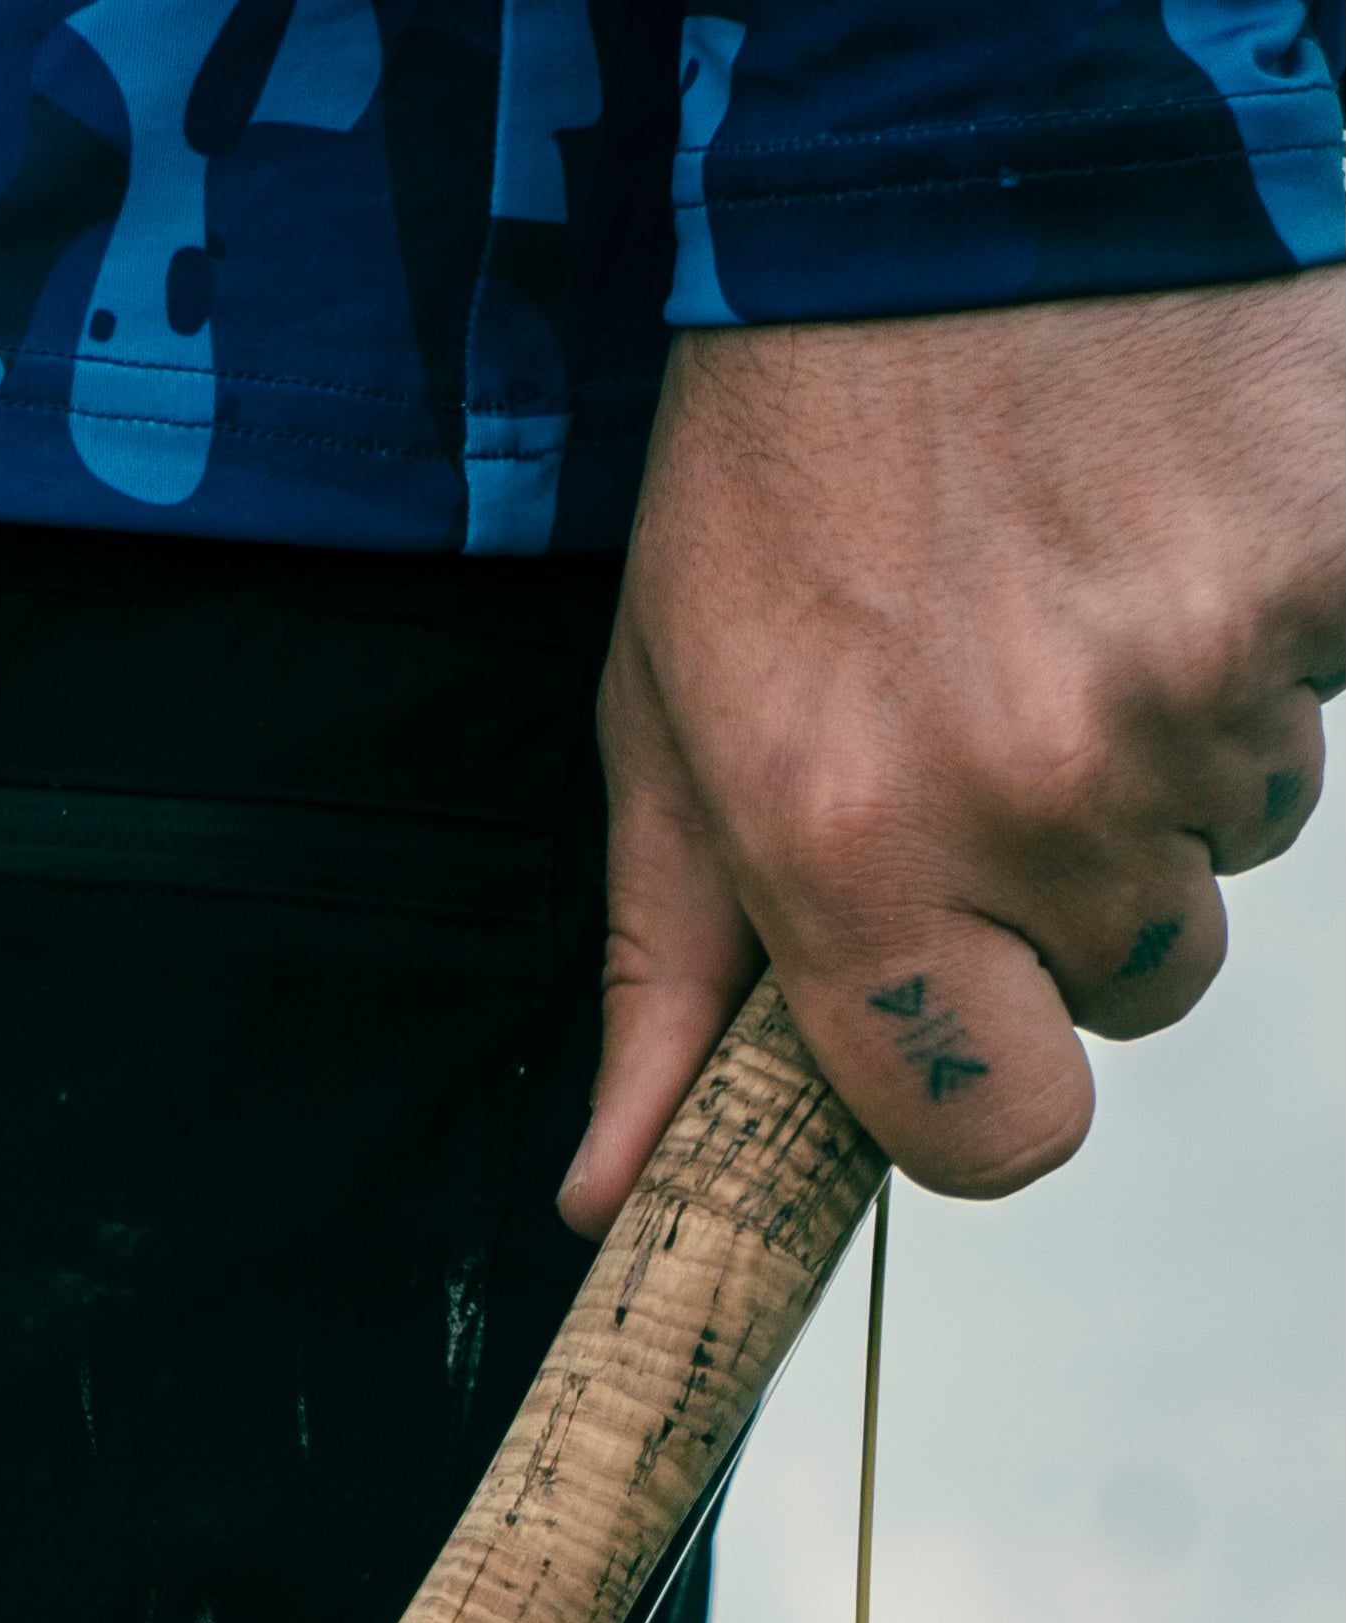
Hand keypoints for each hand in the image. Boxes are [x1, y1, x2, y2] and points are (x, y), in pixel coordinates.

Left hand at [566, 274, 1343, 1219]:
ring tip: (1079, 591)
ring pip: (1237, 838)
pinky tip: (1172, 532)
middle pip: (1137, 983)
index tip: (970, 997)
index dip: (990, 1078)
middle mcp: (1036, 789)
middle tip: (1009, 709)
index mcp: (857, 854)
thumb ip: (669, 974)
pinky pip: (1325, 690)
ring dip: (1175, 750)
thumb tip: (617, 1185)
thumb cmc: (795, 432)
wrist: (946, 167)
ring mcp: (1201, 680)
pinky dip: (1274, 631)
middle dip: (1084, 885)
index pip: (998, 1142)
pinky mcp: (1330, 567)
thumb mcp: (671, 714)